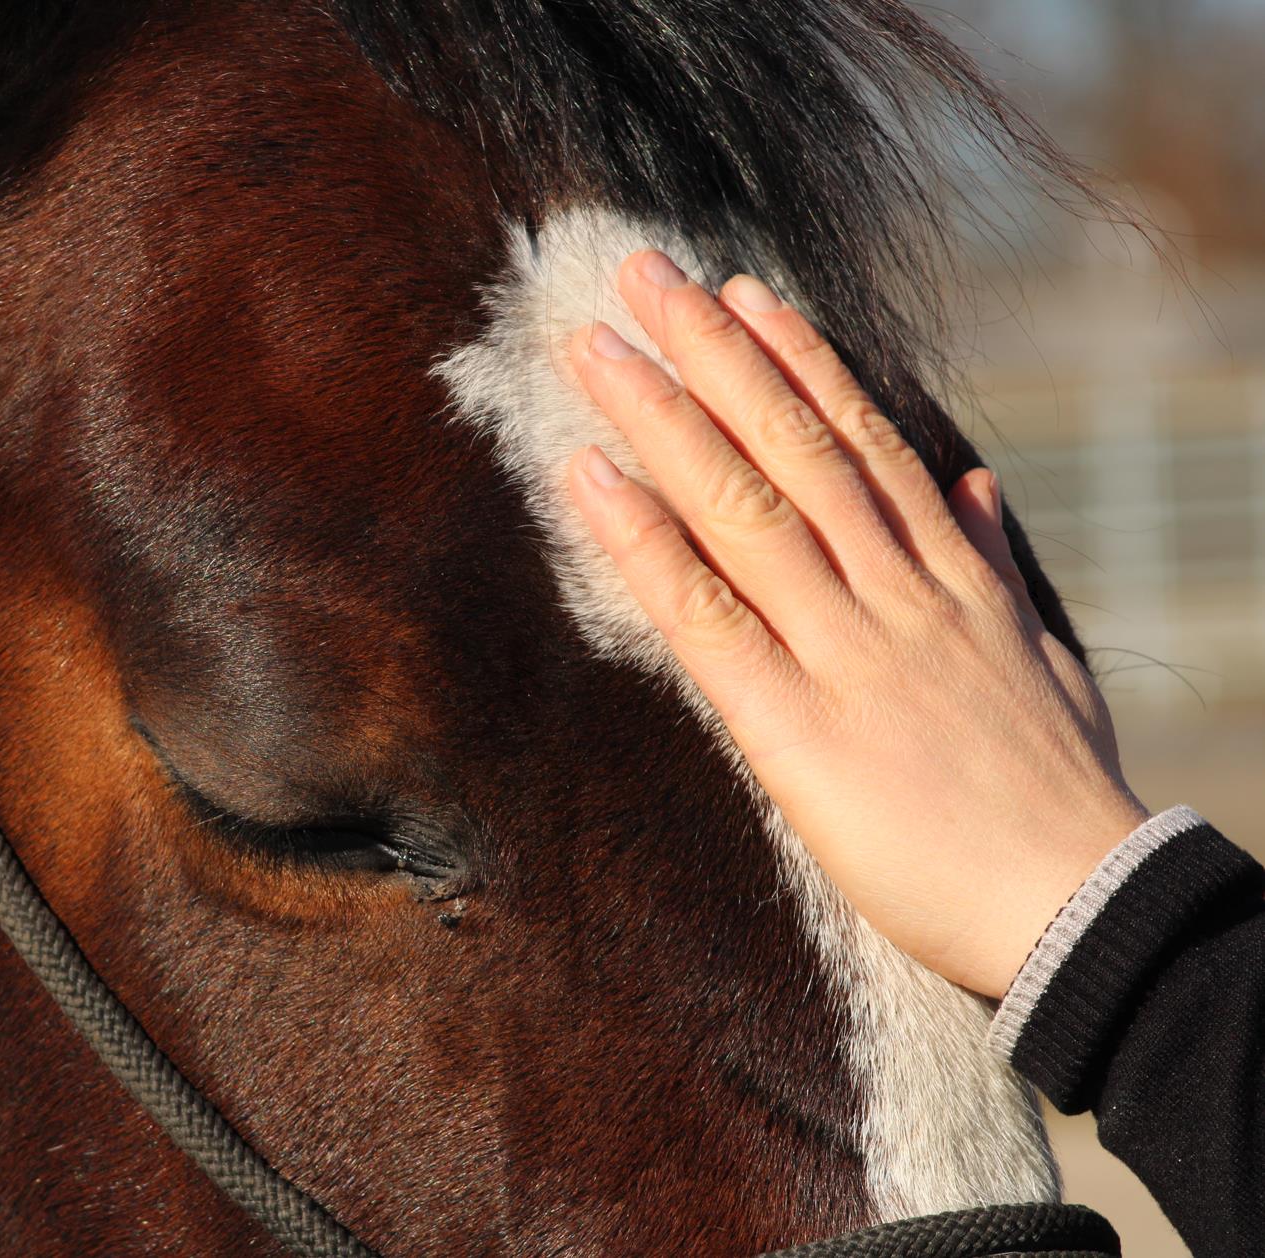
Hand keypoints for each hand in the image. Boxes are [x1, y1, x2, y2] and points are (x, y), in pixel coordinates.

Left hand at [564, 250, 1149, 999]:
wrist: (1082, 907)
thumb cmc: (1060, 795)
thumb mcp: (1042, 658)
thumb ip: (996, 567)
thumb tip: (977, 492)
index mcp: (948, 577)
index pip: (863, 443)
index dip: (798, 361)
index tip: (745, 292)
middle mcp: (892, 591)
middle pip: (789, 446)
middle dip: (711, 353)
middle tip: (640, 272)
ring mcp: (843, 650)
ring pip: (740, 506)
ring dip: (662, 417)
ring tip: (594, 345)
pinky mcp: (794, 726)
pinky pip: (703, 616)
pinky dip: (641, 542)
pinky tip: (586, 479)